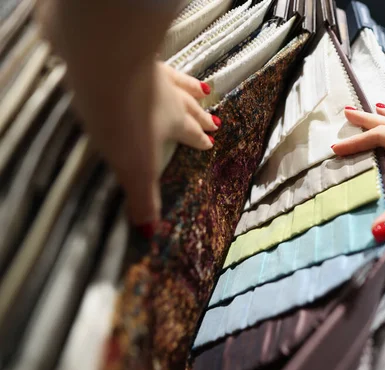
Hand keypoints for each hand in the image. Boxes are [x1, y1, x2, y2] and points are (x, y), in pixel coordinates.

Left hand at [36, 0, 220, 233]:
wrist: (103, 65)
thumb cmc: (123, 120)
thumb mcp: (133, 166)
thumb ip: (143, 198)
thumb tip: (149, 234)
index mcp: (173, 123)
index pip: (192, 133)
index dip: (201, 140)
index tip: (211, 141)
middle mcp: (169, 97)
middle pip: (191, 107)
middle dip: (203, 115)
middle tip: (215, 119)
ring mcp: (153, 72)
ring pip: (180, 82)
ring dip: (190, 88)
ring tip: (202, 89)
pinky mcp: (134, 55)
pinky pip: (159, 62)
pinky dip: (166, 67)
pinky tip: (161, 64)